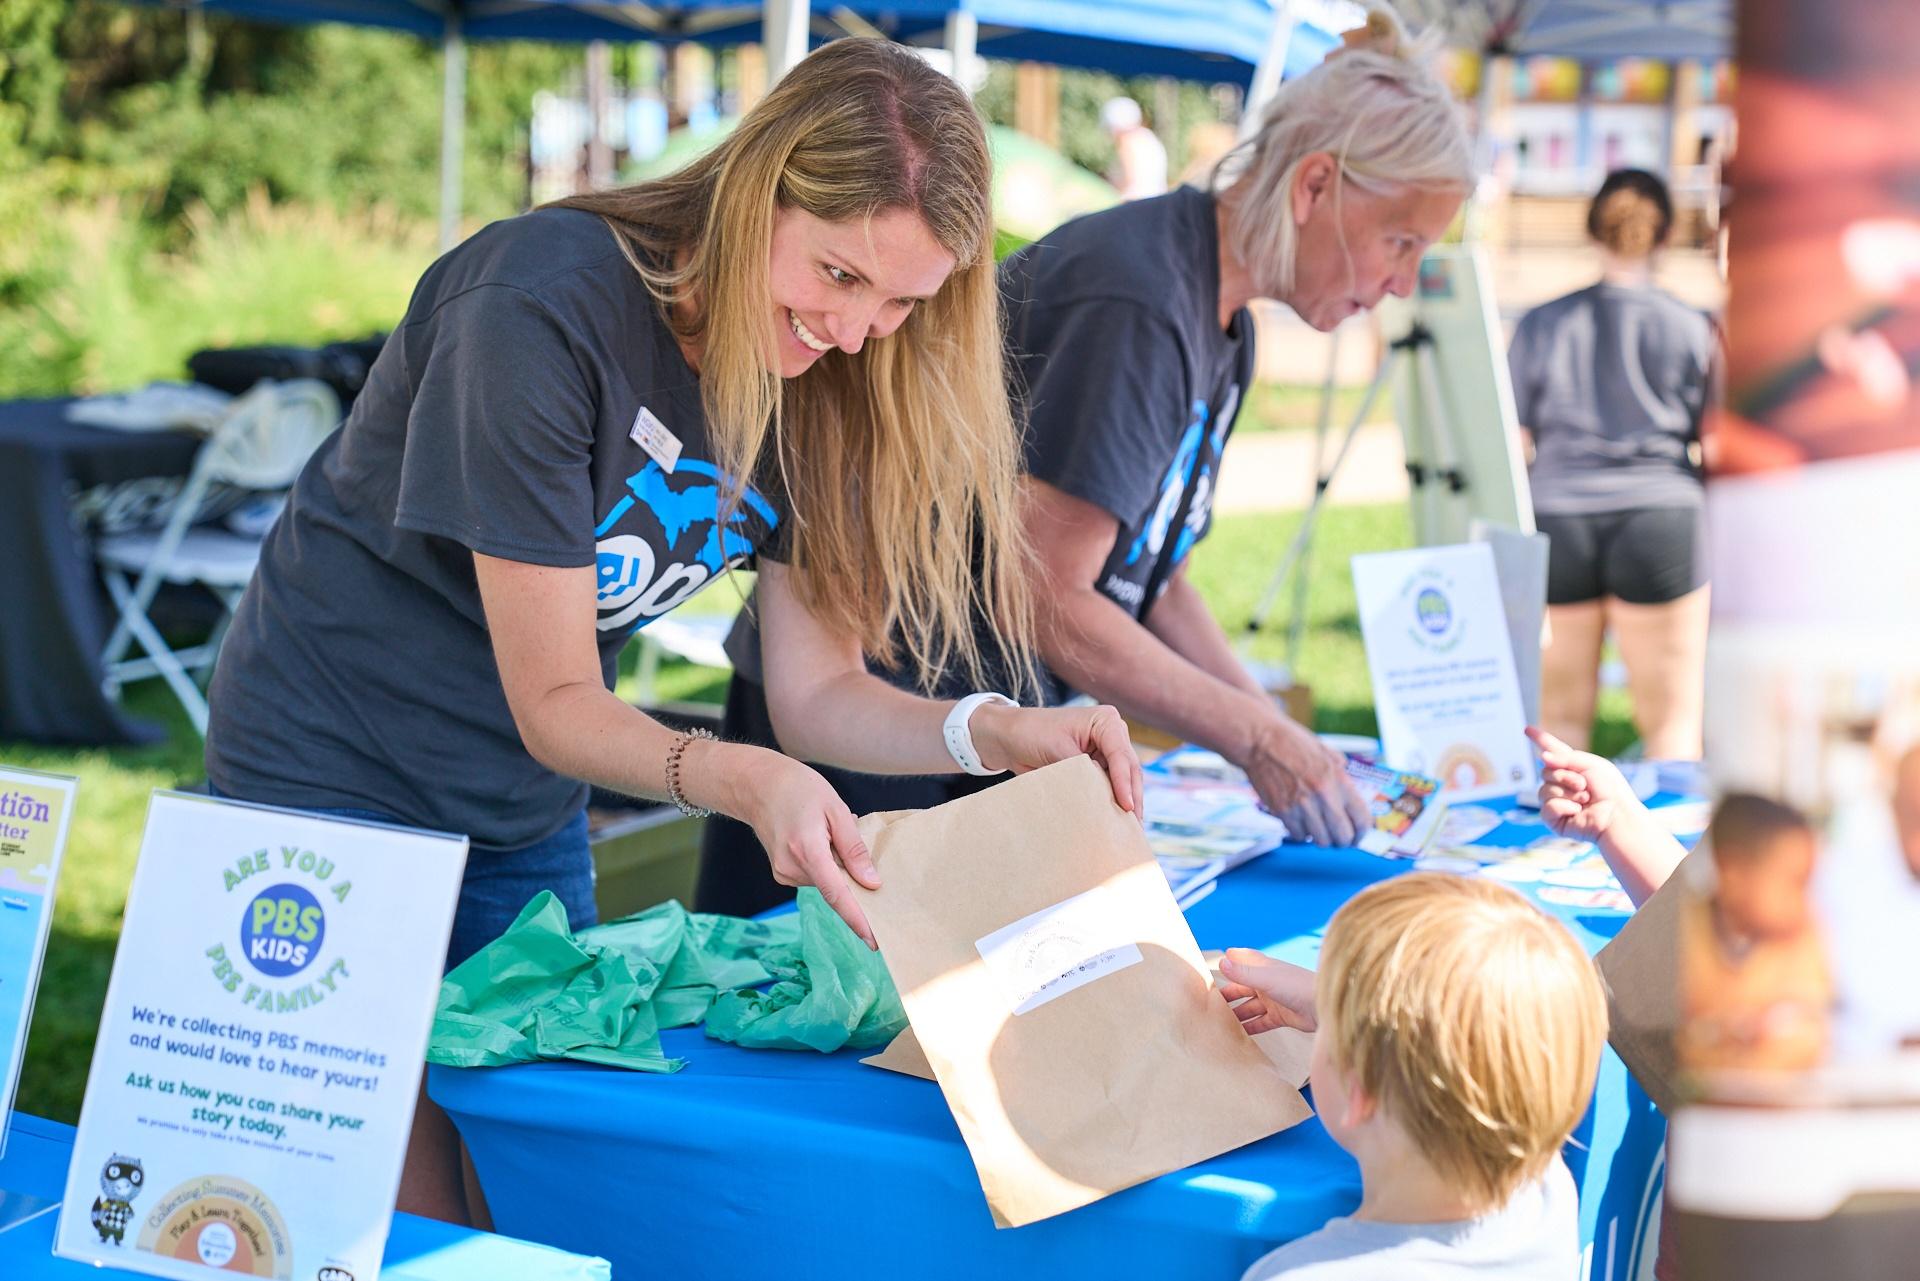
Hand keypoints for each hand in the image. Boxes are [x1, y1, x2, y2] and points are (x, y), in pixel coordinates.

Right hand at [734, 748, 881, 947]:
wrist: (757, 785)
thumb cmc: (799, 789)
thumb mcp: (836, 809)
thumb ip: (854, 849)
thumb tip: (871, 883)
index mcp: (808, 850)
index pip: (837, 895)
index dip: (858, 919)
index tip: (875, 940)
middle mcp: (792, 868)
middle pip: (835, 888)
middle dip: (851, 876)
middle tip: (848, 840)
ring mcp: (784, 873)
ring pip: (825, 882)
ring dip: (836, 867)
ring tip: (827, 832)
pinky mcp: (781, 874)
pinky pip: (814, 877)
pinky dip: (824, 865)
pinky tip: (817, 840)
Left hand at [970, 702, 1142, 814]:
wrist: (1009, 737)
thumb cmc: (1032, 733)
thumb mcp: (1058, 750)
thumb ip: (1081, 770)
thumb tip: (1100, 797)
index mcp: (1105, 721)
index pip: (1121, 755)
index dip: (1124, 782)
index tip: (1127, 806)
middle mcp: (1111, 734)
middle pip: (1129, 769)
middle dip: (1133, 796)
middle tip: (1134, 826)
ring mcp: (1105, 752)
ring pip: (1124, 780)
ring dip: (1126, 802)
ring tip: (1129, 829)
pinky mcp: (1096, 767)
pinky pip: (1109, 785)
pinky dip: (1112, 801)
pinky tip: (1115, 820)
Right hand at [1217, 948, 1316, 1034]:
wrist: (1325, 1007)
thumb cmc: (1297, 987)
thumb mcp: (1265, 979)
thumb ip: (1242, 973)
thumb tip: (1221, 962)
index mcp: (1262, 967)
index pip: (1239, 962)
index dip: (1226, 965)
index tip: (1207, 972)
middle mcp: (1265, 982)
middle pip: (1240, 988)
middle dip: (1226, 995)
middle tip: (1207, 1006)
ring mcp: (1273, 1000)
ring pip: (1249, 1007)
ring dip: (1236, 1014)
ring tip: (1219, 1024)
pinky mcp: (1280, 1016)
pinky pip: (1260, 1022)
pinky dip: (1250, 1028)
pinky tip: (1238, 1034)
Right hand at [1242, 716, 1369, 846]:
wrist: (1259, 740)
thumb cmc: (1292, 742)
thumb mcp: (1326, 752)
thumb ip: (1340, 773)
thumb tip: (1350, 795)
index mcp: (1338, 779)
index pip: (1361, 819)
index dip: (1362, 832)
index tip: (1358, 835)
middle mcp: (1323, 796)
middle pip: (1343, 836)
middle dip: (1344, 841)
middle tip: (1340, 839)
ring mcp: (1301, 806)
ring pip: (1321, 840)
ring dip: (1322, 838)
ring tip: (1319, 830)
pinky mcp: (1282, 812)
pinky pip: (1299, 836)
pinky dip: (1302, 834)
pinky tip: (1301, 823)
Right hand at [1527, 725, 1640, 845]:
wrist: (1616, 814)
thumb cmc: (1610, 790)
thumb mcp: (1590, 764)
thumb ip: (1565, 757)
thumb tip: (1542, 757)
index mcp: (1572, 768)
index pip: (1552, 751)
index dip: (1539, 739)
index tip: (1527, 729)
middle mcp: (1561, 783)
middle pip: (1546, 771)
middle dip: (1565, 776)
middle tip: (1584, 785)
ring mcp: (1556, 801)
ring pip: (1544, 790)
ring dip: (1568, 793)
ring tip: (1585, 800)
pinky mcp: (1554, 818)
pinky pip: (1548, 807)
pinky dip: (1565, 807)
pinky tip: (1577, 811)